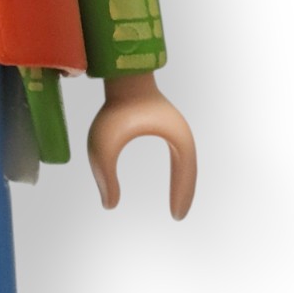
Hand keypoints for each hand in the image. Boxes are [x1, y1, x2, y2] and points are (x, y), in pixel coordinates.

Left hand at [87, 71, 196, 218]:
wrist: (121, 76)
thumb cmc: (114, 109)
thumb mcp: (103, 147)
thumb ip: (105, 176)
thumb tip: (109, 205)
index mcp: (177, 138)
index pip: (185, 172)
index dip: (181, 194)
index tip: (176, 216)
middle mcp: (181, 133)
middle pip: (189, 169)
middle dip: (185, 192)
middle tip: (178, 216)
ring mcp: (174, 127)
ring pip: (185, 161)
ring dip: (183, 181)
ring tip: (178, 202)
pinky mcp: (165, 124)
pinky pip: (177, 153)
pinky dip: (177, 169)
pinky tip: (171, 179)